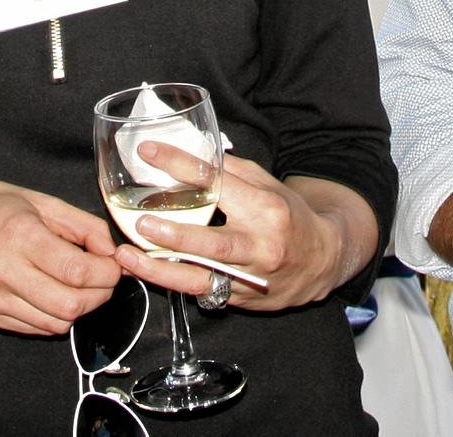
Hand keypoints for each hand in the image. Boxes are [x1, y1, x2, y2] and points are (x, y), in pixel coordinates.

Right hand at [0, 180, 123, 336]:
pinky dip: (55, 316)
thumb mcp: (37, 200)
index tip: (115, 264)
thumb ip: (81, 225)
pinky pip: (35, 329)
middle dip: (100, 294)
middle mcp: (2, 271)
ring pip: (56, 323)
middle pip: (71, 305)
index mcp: (18, 235)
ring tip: (78, 284)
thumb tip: (111, 250)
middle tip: (103, 277)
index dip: (107, 273)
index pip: (77, 272)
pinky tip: (53, 293)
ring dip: (79, 308)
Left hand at [115, 143, 350, 309]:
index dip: (181, 165)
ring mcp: (251, 279)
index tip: (149, 151)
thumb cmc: (289, 215)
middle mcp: (260, 247)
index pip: (218, 183)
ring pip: (200, 279)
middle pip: (213, 245)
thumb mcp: (267, 184)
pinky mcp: (242, 301)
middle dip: (175, 237)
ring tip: (128, 257)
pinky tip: (146, 272)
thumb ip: (230, 171)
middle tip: (141, 224)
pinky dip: (172, 282)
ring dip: (160, 270)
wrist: (325, 260)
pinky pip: (202, 293)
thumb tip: (190, 152)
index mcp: (267, 209)